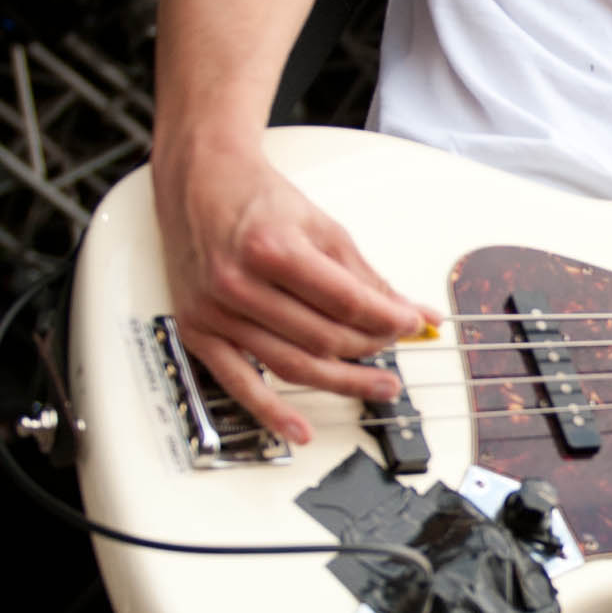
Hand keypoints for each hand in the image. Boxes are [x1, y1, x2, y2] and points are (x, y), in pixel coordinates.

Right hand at [157, 130, 436, 447]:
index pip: (346, 301)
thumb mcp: (321, 226)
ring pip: (290, 364)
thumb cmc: (256, 200)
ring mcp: (216, 312)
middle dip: (369, 347)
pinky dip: (272, 411)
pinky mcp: (199, 331)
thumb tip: (412, 311)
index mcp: (271, 248)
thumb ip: (366, 275)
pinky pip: (239, 384)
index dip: (387, 318)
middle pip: (321, 337)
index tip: (411, 323)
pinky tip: (300, 428)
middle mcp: (238, 283)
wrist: (200, 184)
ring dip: (342, 381)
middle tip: (395, 349)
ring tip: (378, 386)